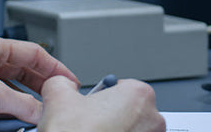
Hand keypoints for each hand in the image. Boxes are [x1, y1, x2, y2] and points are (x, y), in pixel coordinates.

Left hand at [0, 34, 77, 131]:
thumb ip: (26, 105)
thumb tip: (43, 113)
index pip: (34, 52)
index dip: (55, 66)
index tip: (69, 80)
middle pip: (25, 70)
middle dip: (42, 85)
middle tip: (58, 96)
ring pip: (13, 88)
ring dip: (26, 100)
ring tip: (39, 110)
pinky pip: (0, 102)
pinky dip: (11, 110)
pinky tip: (18, 119)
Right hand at [39, 75, 164, 131]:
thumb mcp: (57, 98)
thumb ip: (61, 82)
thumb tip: (60, 84)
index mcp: (139, 95)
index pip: (122, 88)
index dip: (102, 98)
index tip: (92, 108)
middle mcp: (153, 119)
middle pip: (129, 112)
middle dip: (111, 118)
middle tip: (90, 127)